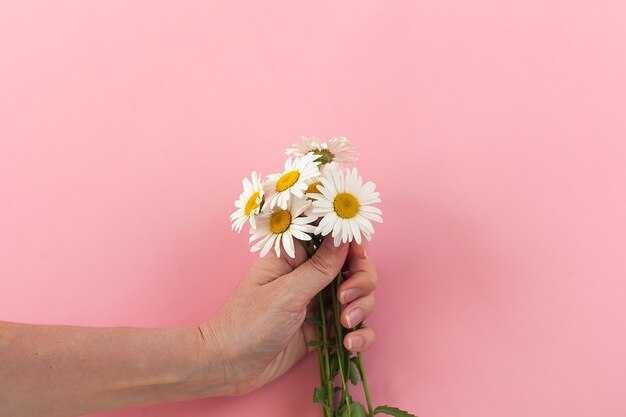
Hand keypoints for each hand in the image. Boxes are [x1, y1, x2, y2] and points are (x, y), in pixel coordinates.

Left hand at [200, 237, 377, 395]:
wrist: (230, 367)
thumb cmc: (248, 324)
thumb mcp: (286, 294)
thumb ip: (320, 268)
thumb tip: (343, 236)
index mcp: (296, 256)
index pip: (334, 238)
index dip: (352, 243)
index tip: (358, 256)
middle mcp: (311, 276)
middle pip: (355, 267)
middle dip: (361, 281)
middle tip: (345, 298)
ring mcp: (320, 303)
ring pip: (360, 296)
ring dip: (362, 309)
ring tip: (345, 325)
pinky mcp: (325, 329)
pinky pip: (355, 326)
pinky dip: (360, 334)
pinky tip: (349, 345)